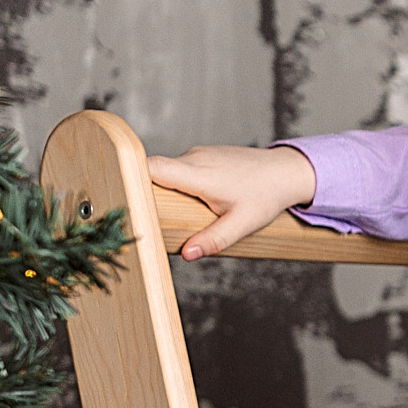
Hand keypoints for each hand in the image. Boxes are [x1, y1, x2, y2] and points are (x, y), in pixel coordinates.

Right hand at [145, 143, 317, 261]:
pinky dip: (179, 185)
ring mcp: (197, 153)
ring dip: (167, 191)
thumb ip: (214, 240)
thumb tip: (187, 254)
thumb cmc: (266, 196)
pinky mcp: (201, 155)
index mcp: (199, 174)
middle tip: (148, 218)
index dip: (132, 177)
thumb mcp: (242, 224)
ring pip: (167, 172)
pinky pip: (179, 169)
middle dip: (148, 194)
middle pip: (154, 172)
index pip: (152, 167)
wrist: (285, 171)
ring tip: (178, 213)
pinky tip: (194, 201)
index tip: (122, 196)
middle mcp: (194, 158)